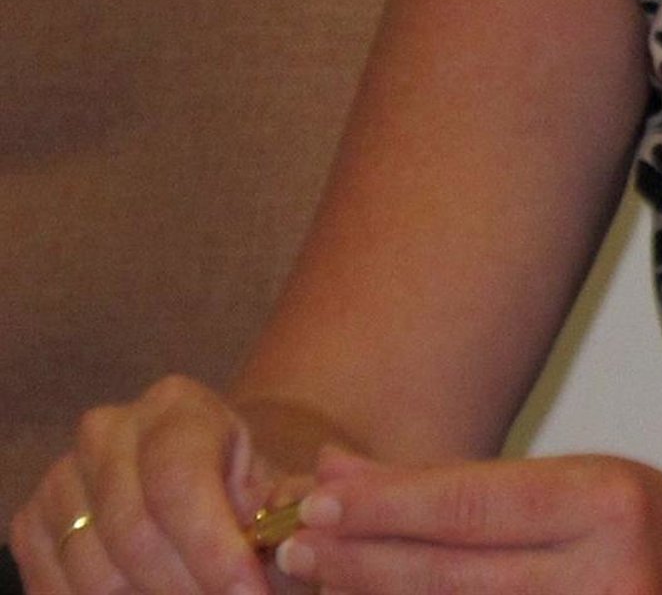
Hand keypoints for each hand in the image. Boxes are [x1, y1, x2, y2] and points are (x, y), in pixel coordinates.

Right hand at [8, 375, 298, 592]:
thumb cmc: (238, 490)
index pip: (181, 482)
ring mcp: (64, 475)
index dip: (213, 548)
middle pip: (136, 535)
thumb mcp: (274, 489)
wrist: (192, 481)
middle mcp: (110, 430)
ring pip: (97, 574)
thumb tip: (306, 526)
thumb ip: (291, 508)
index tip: (248, 593)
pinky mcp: (33, 523)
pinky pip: (57, 590)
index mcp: (176, 408)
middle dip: (189, 587)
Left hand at [268, 449, 661, 594]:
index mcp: (606, 505)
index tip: (322, 493)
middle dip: (363, 561)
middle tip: (294, 541)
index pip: (472, 506)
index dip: (388, 504)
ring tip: (321, 577)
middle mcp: (604, 579)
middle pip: (451, 580)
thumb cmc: (638, 525)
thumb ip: (466, 489)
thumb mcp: (572, 482)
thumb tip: (346, 475)